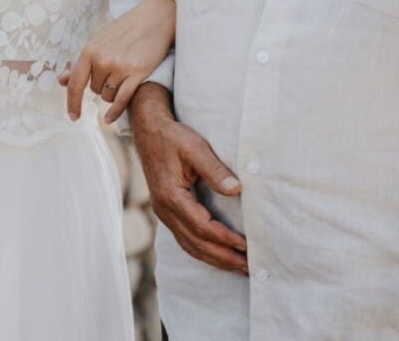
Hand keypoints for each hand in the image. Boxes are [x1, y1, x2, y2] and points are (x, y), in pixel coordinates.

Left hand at [61, 0, 175, 123]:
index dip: (72, 102)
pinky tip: (109, 120)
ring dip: (113, 92)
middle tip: (114, 70)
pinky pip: (122, 100)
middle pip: (94, 90)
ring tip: (123, 75)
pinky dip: (115, 112)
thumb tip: (61, 81)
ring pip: (108, 95)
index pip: (75, 83)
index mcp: (89, 51)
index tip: (73, 116)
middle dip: (101, 86)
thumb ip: (81, 64)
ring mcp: (120, 66)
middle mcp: (102, 59)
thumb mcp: (98, 43)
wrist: (154, 18)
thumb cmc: (124, 31)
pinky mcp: (137, 72)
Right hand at [130, 83, 247, 274]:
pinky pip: (185, 239)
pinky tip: (218, 255)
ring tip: (238, 267)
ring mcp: (163, 213)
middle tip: (250, 268)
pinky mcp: (166, 211)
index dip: (226, 239)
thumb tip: (237, 190)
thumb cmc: (172, 137)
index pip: (203, 227)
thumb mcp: (195, 147)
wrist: (148, 131)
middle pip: (196, 243)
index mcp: (171, 196)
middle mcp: (164, 209)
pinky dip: (203, 251)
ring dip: (215, 259)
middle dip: (224, 258)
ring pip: (189, 245)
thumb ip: (215, 170)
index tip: (248, 246)